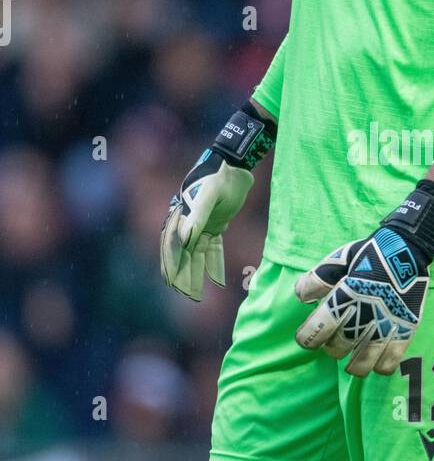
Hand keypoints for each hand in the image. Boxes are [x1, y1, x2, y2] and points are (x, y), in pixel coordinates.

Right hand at [160, 103, 274, 301]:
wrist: (236, 165)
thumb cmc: (220, 178)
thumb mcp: (209, 196)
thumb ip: (198, 217)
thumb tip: (184, 241)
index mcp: (181, 214)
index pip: (172, 244)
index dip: (171, 264)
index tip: (171, 283)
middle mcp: (188, 221)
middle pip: (182, 252)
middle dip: (183, 273)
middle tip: (185, 294)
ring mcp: (201, 224)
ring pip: (196, 253)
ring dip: (195, 271)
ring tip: (196, 292)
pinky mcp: (216, 224)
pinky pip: (212, 248)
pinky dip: (212, 262)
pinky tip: (214, 278)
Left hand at [294, 227, 429, 375]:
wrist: (406, 248)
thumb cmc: (368, 255)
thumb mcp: (338, 259)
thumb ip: (317, 279)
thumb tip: (300, 297)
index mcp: (346, 294)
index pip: (319, 327)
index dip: (307, 338)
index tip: (306, 339)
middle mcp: (365, 312)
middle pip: (339, 346)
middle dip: (331, 348)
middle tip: (334, 343)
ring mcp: (387, 323)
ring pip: (365, 360)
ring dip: (354, 365)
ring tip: (351, 363)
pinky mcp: (406, 328)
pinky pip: (392, 359)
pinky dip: (381, 366)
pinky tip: (376, 362)